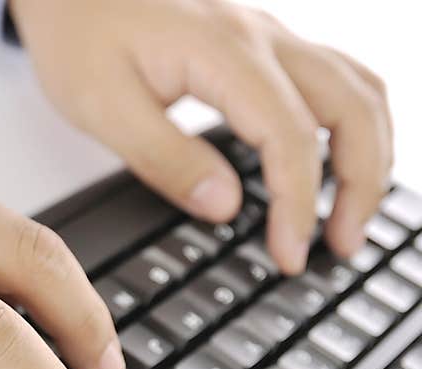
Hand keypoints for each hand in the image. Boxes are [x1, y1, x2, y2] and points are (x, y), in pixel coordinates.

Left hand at [10, 0, 393, 273]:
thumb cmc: (77, 36)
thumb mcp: (103, 107)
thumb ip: (165, 158)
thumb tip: (226, 207)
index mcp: (223, 52)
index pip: (289, 135)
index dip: (299, 203)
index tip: (291, 255)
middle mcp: (261, 36)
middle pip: (353, 104)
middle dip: (361, 182)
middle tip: (341, 246)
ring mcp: (268, 37)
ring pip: (357, 87)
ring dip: (368, 153)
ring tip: (349, 216)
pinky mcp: (262, 46)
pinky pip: (335, 80)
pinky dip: (349, 128)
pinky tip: (333, 164)